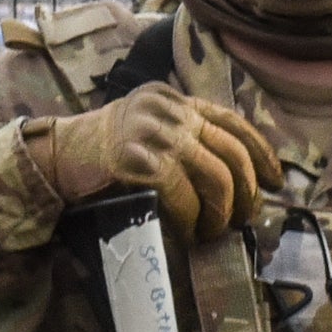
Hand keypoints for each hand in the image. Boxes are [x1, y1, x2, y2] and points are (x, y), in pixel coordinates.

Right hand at [23, 86, 279, 237]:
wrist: (55, 159)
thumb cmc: (103, 155)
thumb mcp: (146, 131)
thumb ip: (183, 139)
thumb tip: (236, 176)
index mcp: (172, 99)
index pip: (231, 120)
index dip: (260, 152)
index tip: (276, 179)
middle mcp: (167, 110)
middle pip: (230, 152)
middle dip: (246, 192)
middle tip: (243, 218)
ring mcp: (152, 133)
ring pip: (215, 177)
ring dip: (221, 212)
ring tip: (213, 230)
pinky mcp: (138, 161)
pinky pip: (184, 195)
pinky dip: (192, 219)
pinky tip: (189, 232)